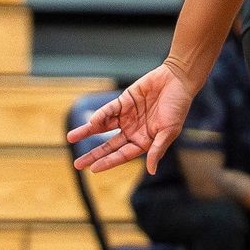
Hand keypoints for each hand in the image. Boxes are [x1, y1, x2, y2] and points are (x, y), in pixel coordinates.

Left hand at [68, 63, 194, 175]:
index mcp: (144, 141)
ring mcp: (127, 116)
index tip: (93, 169)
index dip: (108, 162)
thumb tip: (152, 170)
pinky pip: (109, 110)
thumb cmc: (178, 106)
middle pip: (109, 145)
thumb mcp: (169, 130)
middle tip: (77, 164)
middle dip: (93, 154)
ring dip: (88, 132)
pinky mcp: (124, 101)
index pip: (122, 155)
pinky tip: (91, 122)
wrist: (178, 78)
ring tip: (71, 137)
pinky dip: (100, 116)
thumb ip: (157, 149)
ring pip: (103, 127)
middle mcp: (133, 130)